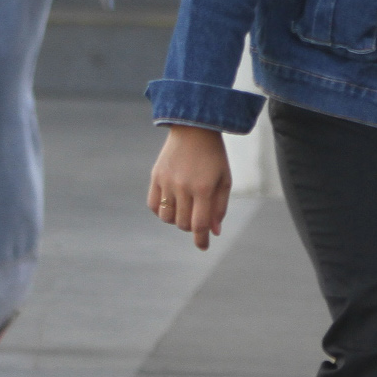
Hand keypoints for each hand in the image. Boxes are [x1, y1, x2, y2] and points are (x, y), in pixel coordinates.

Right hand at [149, 124, 232, 249]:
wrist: (194, 128)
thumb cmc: (214, 156)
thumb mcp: (224, 179)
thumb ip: (219, 207)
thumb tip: (214, 231)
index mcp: (204, 188)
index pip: (200, 224)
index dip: (201, 240)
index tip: (203, 247)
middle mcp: (183, 187)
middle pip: (183, 223)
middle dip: (191, 226)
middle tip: (198, 217)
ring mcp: (167, 182)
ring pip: (167, 217)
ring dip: (176, 220)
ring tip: (185, 208)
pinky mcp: (155, 176)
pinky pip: (153, 205)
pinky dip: (161, 210)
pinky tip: (171, 204)